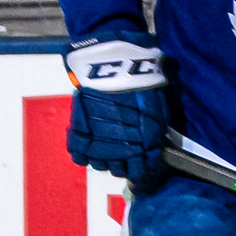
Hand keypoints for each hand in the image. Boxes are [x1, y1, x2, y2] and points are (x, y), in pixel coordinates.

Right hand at [64, 32, 168, 183]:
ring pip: (101, 165)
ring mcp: (99, 139)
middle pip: (121, 171)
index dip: (142, 174)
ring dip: (104, 161)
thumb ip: (155, 130)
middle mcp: (124, 146)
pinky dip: (83, 155)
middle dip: (123, 167)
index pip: (144, 171)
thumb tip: (155, 147)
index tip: (140, 173)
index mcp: (147, 142)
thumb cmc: (141, 81)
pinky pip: (78, 154)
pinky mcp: (79, 129)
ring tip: (105, 151)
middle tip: (122, 159)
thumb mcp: (157, 108)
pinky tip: (88, 150)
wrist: (112, 61)